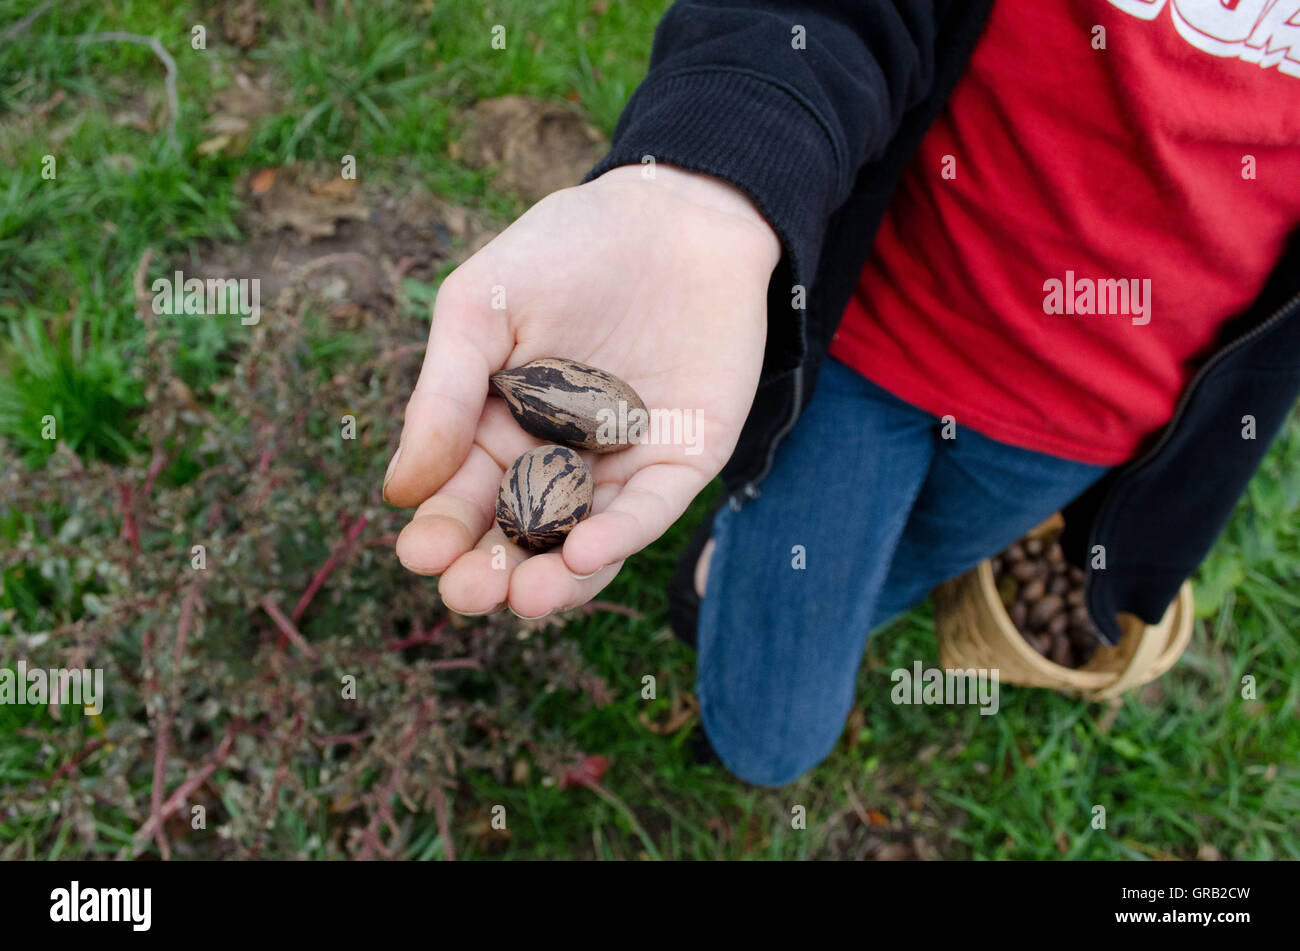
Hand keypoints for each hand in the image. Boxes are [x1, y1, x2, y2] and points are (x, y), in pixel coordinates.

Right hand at [383, 164, 780, 617]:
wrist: (674, 212)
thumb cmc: (564, 249)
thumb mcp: (481, 308)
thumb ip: (444, 395)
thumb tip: (400, 490)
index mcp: (496, 428)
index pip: (463, 497)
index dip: (441, 531)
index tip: (421, 553)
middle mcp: (554, 459)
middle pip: (517, 535)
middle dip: (489, 571)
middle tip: (467, 594)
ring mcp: (617, 467)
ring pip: (581, 544)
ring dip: (553, 580)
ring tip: (524, 597)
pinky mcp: (677, 461)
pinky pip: (648, 512)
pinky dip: (620, 536)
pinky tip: (584, 550)